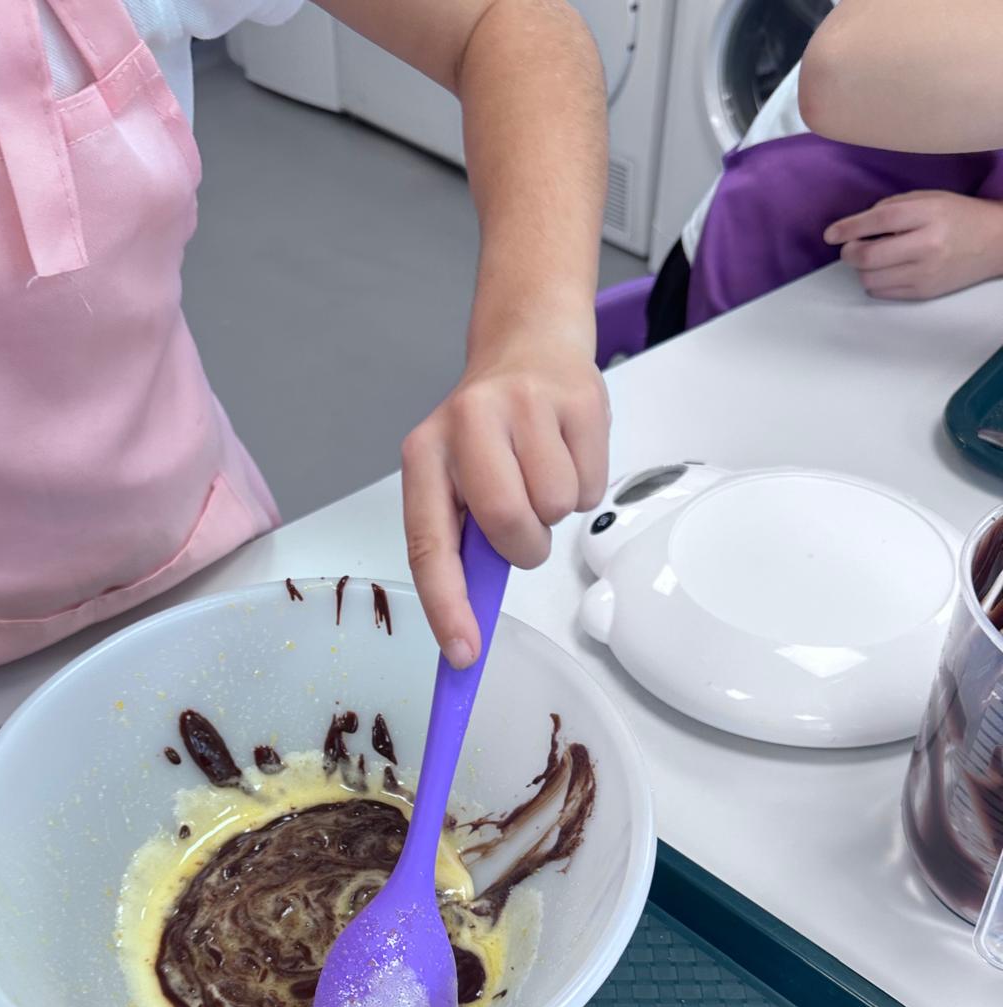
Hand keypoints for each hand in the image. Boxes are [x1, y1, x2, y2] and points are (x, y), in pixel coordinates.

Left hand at [402, 325, 609, 665]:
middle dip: (525, 547)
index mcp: (425, 453)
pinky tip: (567, 452)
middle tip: (525, 527)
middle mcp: (466, 423)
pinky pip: (590, 484)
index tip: (463, 653)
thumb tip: (472, 623)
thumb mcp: (457, 477)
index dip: (447, 605)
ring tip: (543, 473)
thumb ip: (463, 540)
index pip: (429, 544)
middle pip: (506, 524)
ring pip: (555, 507)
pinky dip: (584, 486)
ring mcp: (524, 405)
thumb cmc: (489, 430)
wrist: (529, 344)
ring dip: (556, 514)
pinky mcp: (577, 399)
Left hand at [825, 191, 1002, 300]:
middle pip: (869, 256)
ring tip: (872, 257)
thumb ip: (893, 207)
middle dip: (850, 253)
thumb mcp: (929, 199)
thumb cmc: (957, 216)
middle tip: (850, 247)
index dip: (850, 227)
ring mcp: (925, 272)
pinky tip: (886, 269)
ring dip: (861, 269)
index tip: (830, 234)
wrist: (994, 243)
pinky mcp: (923, 292)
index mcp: (928, 214)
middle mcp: (927, 245)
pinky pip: (882, 292)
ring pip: (870, 278)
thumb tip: (857, 225)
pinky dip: (875, 281)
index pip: (880, 219)